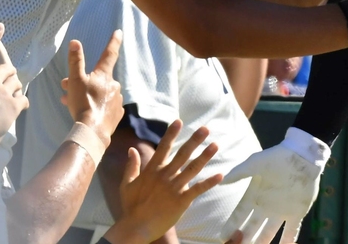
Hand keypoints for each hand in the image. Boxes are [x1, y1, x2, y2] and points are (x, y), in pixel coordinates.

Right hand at [0, 22, 28, 145]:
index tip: (0, 25)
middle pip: (7, 68)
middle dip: (9, 71)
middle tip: (8, 76)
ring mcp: (4, 92)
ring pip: (16, 81)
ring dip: (15, 86)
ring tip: (13, 92)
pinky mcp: (14, 105)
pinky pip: (23, 99)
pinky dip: (22, 102)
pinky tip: (20, 107)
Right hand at [60, 32, 123, 146]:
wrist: (93, 132)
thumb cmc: (83, 104)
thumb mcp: (75, 81)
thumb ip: (75, 61)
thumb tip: (75, 42)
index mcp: (104, 75)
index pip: (109, 53)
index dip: (114, 41)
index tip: (119, 32)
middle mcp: (114, 85)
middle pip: (98, 78)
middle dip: (83, 80)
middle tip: (66, 87)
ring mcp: (117, 100)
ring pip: (99, 93)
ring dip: (87, 95)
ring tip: (71, 102)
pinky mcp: (116, 114)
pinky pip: (105, 107)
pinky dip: (95, 107)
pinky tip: (86, 113)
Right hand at [107, 120, 222, 243]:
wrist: (136, 227)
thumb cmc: (131, 207)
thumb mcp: (127, 184)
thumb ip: (131, 166)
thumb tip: (131, 148)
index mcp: (153, 170)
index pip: (164, 147)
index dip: (171, 133)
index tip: (179, 121)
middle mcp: (165, 175)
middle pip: (183, 154)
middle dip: (195, 140)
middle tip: (206, 128)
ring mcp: (174, 187)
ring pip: (193, 168)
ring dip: (205, 156)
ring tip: (215, 145)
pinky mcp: (182, 200)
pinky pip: (198, 189)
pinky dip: (209, 182)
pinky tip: (220, 175)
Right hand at [221, 127, 329, 243]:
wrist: (301, 157)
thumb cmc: (275, 158)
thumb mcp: (255, 163)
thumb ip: (239, 173)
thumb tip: (221, 181)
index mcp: (254, 195)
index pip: (239, 215)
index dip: (231, 226)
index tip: (223, 237)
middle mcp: (265, 207)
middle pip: (252, 228)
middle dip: (244, 239)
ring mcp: (280, 212)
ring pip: (268, 234)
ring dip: (262, 243)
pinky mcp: (296, 214)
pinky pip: (291, 232)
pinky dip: (287, 242)